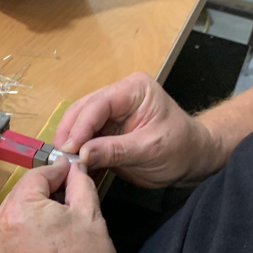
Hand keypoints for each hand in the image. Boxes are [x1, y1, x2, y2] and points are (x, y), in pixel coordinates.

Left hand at [0, 157, 119, 252]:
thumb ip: (80, 183)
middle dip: (45, 190)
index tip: (72, 170)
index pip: (36, 176)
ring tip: (61, 215)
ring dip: (36, 208)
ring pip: (16, 212)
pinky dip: (27, 227)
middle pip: (22, 193)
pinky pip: (12, 233)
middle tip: (70, 191)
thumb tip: (74, 170)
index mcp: (18, 210)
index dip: (57, 170)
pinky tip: (48, 234)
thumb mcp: (90, 215)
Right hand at [51, 73, 223, 187]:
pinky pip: (84, 138)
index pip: (98, 104)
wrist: (193, 160)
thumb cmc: (181, 148)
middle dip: (69, 133)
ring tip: (61, 161)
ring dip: (69, 142)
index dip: (81, 126)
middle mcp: (118, 96)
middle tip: (59, 156)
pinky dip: (75, 150)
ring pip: (78, 123)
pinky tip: (69, 163)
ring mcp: (110, 113)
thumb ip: (116, 151)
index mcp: (133, 89)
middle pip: (82, 110)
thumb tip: (82, 154)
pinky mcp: (105, 131)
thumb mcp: (150, 149)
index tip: (69, 148)